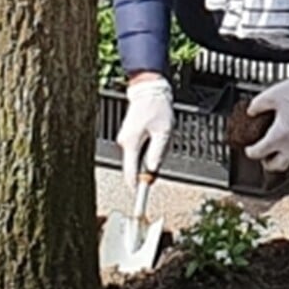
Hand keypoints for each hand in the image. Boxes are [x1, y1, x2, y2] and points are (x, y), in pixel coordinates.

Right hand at [116, 73, 173, 188]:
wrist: (148, 89)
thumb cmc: (156, 107)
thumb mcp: (163, 133)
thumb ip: (157, 154)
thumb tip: (152, 171)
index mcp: (131, 143)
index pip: (130, 173)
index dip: (136, 187)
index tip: (140, 199)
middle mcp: (125, 142)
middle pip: (137, 166)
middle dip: (151, 165)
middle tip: (163, 145)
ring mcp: (126, 139)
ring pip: (140, 157)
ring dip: (152, 153)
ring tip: (161, 134)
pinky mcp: (130, 135)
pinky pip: (140, 149)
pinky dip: (149, 147)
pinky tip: (157, 133)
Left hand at [245, 68, 288, 172]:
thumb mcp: (271, 95)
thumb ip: (256, 106)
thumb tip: (251, 111)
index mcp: (279, 136)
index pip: (260, 153)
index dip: (251, 152)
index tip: (249, 149)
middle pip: (278, 166)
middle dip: (268, 163)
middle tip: (264, 158)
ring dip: (286, 163)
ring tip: (281, 157)